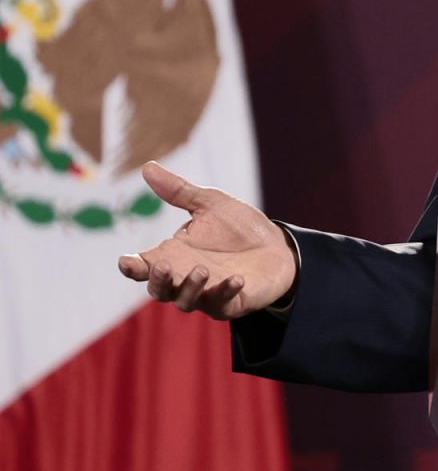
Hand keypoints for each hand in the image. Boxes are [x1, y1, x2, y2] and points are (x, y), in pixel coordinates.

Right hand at [117, 161, 297, 318]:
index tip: (126, 262)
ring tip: (202, 269)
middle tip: (164, 265)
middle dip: (158, 280)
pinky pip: (222, 303)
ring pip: (185, 301)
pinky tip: (237, 279)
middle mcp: (184, 277)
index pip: (144, 266)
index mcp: (174, 255)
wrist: (278, 246)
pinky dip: (226, 292)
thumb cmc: (239, 227)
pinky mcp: (231, 302)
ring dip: (190, 287)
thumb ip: (179, 191)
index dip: (132, 267)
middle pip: (159, 289)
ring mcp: (206, 293)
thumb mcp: (210, 204)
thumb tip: (147, 167)